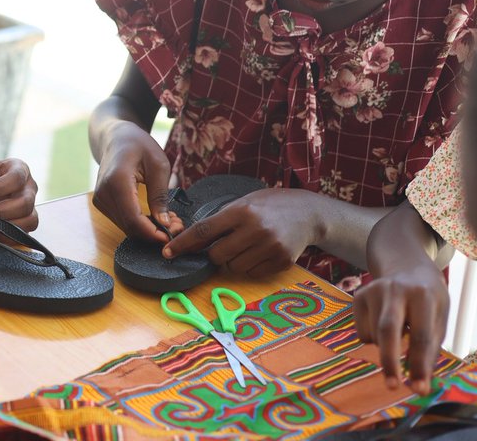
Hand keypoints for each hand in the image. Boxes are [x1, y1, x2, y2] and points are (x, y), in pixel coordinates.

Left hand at [0, 157, 38, 229]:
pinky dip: (7, 236)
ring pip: (30, 220)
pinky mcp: (26, 223)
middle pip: (25, 202)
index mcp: (20, 168)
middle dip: (0, 211)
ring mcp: (30, 206)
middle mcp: (29, 187)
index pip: (16, 179)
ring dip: (6, 225)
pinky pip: (24, 234)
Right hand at [91, 121, 176, 242]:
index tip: (174, 233)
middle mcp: (103, 193)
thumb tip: (164, 223)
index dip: (154, 232)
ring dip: (149, 229)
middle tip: (177, 225)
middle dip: (155, 232)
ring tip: (169, 219)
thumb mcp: (158, 164)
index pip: (134, 219)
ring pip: (126, 227)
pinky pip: (122, 220)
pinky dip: (140, 224)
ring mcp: (100, 199)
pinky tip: (155, 215)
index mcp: (117, 181)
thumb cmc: (139, 145)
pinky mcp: (101, 202)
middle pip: (130, 227)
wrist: (115, 137)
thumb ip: (160, 195)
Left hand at [164, 188, 321, 276]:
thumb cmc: (270, 205)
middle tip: (227, 243)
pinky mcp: (282, 261)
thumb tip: (192, 239)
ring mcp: (270, 247)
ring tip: (247, 245)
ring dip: (233, 261)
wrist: (309, 212)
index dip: (183, 243)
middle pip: (217, 255)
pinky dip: (250, 266)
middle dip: (215, 254)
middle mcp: (256, 229)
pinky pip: (252, 273)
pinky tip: (260, 252)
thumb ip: (222, 219)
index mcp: (242, 211)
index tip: (168, 252)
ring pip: (234, 267)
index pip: (204, 231)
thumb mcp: (244, 202)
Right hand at [353, 262, 448, 394]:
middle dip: (389, 361)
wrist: (407, 267)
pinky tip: (383, 322)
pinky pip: (362, 333)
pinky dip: (373, 339)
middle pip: (388, 330)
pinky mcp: (358, 295)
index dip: (420, 365)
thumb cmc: (429, 301)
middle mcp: (395, 289)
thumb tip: (418, 385)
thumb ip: (429, 350)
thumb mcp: (438, 319)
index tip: (419, 389)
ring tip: (399, 332)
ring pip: (375, 336)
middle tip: (392, 386)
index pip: (421, 335)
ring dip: (387, 349)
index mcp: (423, 296)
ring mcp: (373, 290)